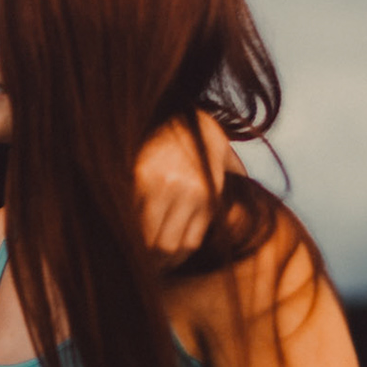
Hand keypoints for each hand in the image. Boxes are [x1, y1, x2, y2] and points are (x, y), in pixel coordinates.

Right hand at [134, 112, 235, 264]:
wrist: (179, 102)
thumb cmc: (202, 133)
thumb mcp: (223, 161)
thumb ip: (230, 184)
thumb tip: (248, 207)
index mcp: (207, 194)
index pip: (186, 246)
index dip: (171, 261)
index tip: (162, 264)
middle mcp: (186, 191)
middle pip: (163, 247)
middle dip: (151, 261)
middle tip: (141, 263)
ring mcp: (159, 183)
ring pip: (143, 235)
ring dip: (134, 247)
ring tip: (128, 250)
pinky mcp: (135, 174)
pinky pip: (127, 212)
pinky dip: (122, 223)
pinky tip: (118, 225)